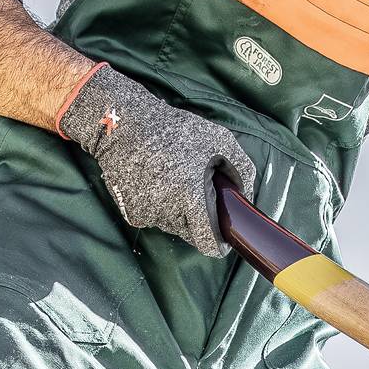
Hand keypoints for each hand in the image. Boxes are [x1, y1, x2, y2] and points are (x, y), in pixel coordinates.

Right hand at [58, 64, 254, 257]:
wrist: (123, 125)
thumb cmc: (175, 129)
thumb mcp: (219, 140)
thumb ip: (241, 170)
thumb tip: (246, 196)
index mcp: (191, 198)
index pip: (207, 242)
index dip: (218, 243)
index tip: (223, 238)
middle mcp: (168, 213)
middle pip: (191, 233)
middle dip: (199, 221)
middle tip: (199, 194)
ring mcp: (147, 215)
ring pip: (172, 225)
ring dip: (179, 213)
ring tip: (176, 182)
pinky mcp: (131, 213)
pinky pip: (154, 218)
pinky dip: (159, 206)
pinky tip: (157, 182)